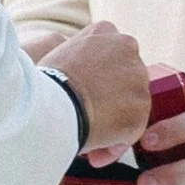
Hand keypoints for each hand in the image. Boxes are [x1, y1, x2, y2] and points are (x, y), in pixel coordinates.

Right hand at [45, 19, 149, 156]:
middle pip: (124, 82)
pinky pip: (130, 133)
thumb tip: (82, 83)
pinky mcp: (140, 109)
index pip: (111, 58)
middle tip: (85, 122)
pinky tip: (94, 154)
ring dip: (111, 127)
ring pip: (128, 108)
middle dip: (108, 104)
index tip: (81, 98)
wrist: (50, 102)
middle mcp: (127, 48)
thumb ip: (79, 61)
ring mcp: (137, 79)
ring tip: (88, 143)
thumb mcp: (58, 54)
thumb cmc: (43, 83)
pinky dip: (113, 146)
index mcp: (105, 31)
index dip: (99, 82)